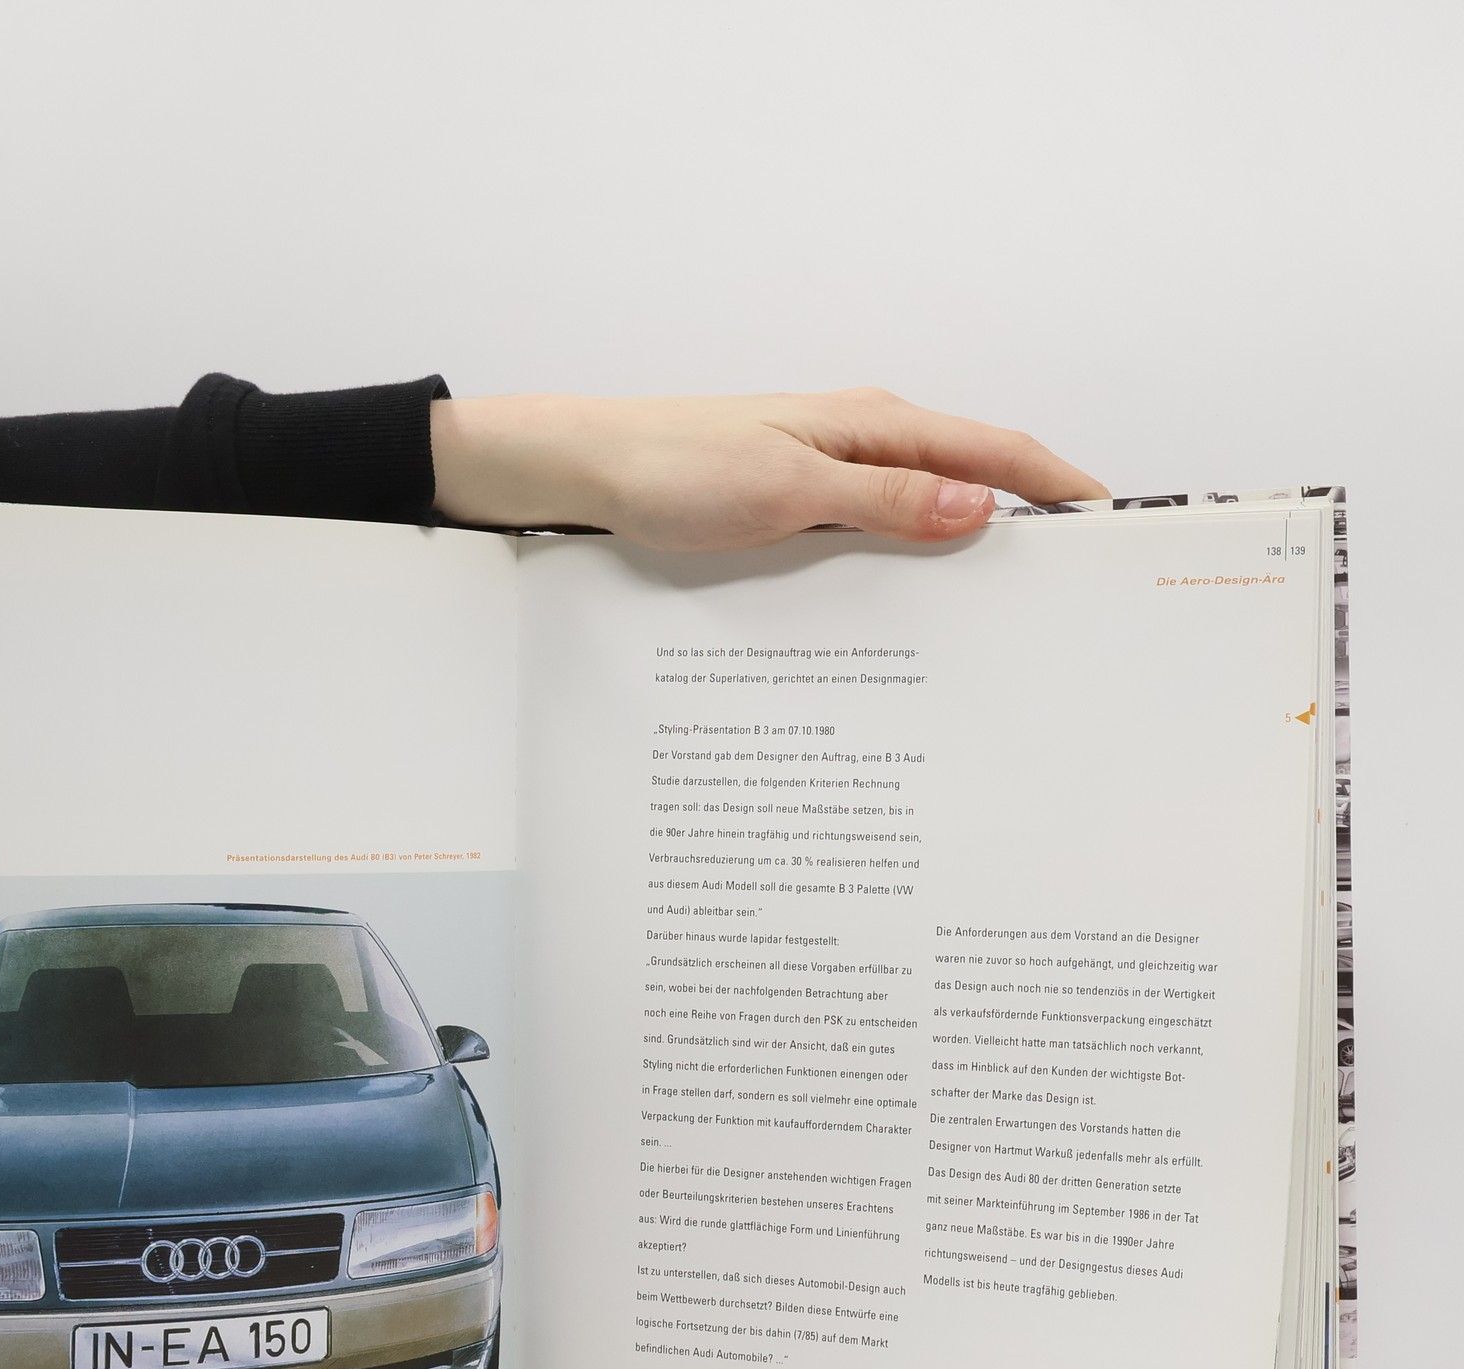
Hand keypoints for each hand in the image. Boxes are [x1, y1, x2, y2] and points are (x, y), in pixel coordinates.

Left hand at [430, 388, 1106, 550]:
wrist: (588, 469)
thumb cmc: (674, 470)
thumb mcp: (787, 490)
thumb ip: (885, 499)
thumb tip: (981, 506)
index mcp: (875, 425)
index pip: (998, 451)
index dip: (1062, 488)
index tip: (1116, 527)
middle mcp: (864, 441)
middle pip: (974, 479)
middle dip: (1032, 524)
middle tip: (1077, 588)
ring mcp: (833, 472)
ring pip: (929, 509)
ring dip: (972, 547)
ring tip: (1016, 607)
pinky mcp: (800, 503)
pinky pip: (880, 530)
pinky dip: (915, 559)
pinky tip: (919, 603)